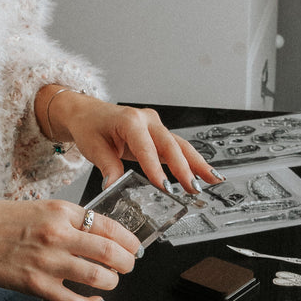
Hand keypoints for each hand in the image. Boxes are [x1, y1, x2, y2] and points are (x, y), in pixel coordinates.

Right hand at [0, 198, 138, 300]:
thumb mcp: (39, 206)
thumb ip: (67, 218)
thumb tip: (96, 232)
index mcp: (61, 211)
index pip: (109, 225)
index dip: (129, 239)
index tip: (134, 247)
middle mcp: (58, 234)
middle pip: (111, 252)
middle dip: (128, 262)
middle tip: (129, 266)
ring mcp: (48, 262)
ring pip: (98, 277)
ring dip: (112, 282)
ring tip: (111, 282)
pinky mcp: (37, 285)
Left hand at [37, 90, 220, 197]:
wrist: (87, 112)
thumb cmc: (89, 125)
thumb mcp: (93, 148)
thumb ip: (107, 167)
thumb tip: (114, 187)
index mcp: (129, 120)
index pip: (146, 147)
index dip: (156, 168)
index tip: (166, 187)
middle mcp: (146, 120)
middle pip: (170, 144)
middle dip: (184, 168)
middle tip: (194, 188)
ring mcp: (155, 125)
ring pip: (180, 145)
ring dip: (197, 163)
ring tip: (213, 179)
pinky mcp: (158, 133)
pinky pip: (177, 147)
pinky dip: (192, 160)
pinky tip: (205, 173)